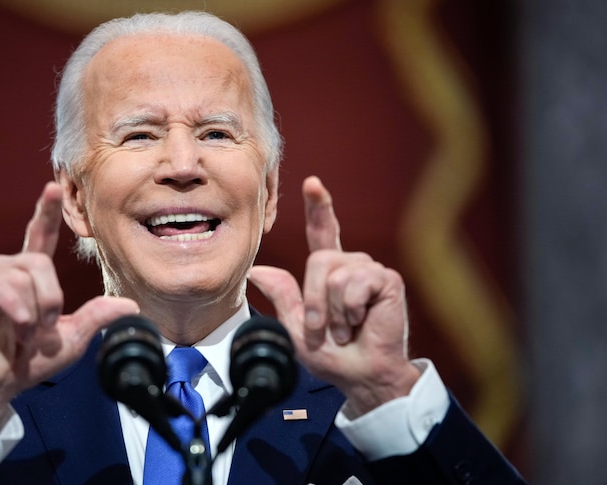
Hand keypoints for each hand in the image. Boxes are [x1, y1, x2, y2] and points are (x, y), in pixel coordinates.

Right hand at [0, 182, 138, 427]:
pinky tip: (18, 325)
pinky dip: (15, 307)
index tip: (52, 189)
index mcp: (30, 276)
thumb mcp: (72, 339)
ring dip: (33, 311)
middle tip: (42, 331)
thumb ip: (97, 317)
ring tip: (24, 334)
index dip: (45, 212)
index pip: (39, 236)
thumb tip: (130, 305)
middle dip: (50, 300)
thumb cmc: (29, 361)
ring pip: (23, 273)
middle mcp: (8, 269)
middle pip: (39, 262)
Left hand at [249, 176, 419, 415]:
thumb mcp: (296, 327)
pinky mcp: (386, 280)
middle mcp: (351, 266)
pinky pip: (353, 283)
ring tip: (345, 327)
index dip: (319, 208)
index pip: (323, 233)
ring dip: (332, 311)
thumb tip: (258, 270)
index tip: (312, 183)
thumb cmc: (333, 355)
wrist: (362, 375)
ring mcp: (370, 270)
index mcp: (330, 273)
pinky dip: (349, 309)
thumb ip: (283, 296)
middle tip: (324, 329)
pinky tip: (360, 321)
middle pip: (318, 260)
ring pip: (333, 274)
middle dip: (313, 301)